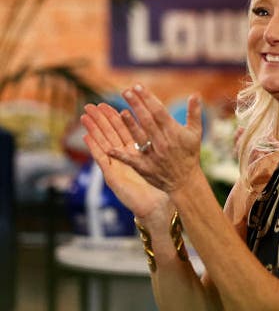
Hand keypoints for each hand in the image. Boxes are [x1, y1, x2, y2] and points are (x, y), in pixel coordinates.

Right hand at [81, 102, 167, 218]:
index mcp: (134, 153)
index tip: (109, 103)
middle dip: (101, 120)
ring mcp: (116, 167)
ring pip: (103, 144)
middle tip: (92, 105)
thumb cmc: (159, 186)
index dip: (116, 117)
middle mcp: (123, 158)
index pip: (124, 131)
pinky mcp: (112, 177)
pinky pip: (102, 160)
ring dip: (93, 130)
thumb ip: (156, 149)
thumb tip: (163, 132)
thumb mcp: (158, 164)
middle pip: (110, 135)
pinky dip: (94, 148)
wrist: (154, 207)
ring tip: (84, 116)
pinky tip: (86, 137)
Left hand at [107, 85, 204, 195]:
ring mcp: (154, 155)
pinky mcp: (145, 167)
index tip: (137, 86)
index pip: (159, 112)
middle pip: (148, 121)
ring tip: (121, 111)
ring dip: (129, 124)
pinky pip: (131, 160)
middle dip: (137, 106)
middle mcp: (163, 142)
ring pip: (139, 137)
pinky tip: (108, 148)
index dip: (148, 99)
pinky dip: (120, 155)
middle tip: (126, 91)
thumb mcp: (195, 133)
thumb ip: (194, 113)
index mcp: (174, 133)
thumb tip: (195, 94)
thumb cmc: (189, 154)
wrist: (185, 181)